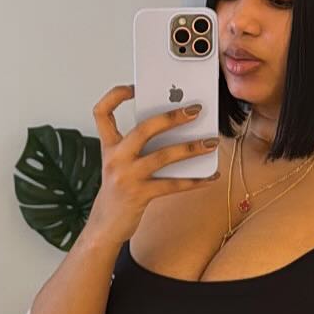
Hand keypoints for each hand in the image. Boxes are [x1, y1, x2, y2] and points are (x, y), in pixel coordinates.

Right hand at [87, 85, 221, 245]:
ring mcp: (127, 177)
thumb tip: (175, 131)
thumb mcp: (120, 165)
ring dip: (191, 148)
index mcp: (109, 146)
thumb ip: (139, 147)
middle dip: (171, 117)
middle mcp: (115, 158)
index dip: (116, 95)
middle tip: (195, 110)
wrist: (105, 227)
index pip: (102, 112)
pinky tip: (209, 177)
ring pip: (163, 156)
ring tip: (211, 142)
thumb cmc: (118, 192)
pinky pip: (172, 185)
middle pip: (144, 129)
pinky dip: (194, 181)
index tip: (134, 87)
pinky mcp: (140, 195)